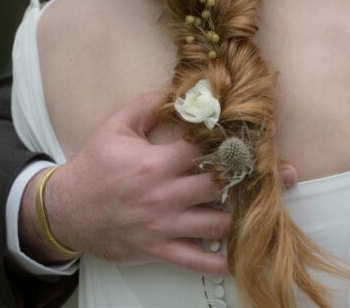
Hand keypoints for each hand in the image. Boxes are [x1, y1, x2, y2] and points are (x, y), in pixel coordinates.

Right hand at [20, 92, 298, 274]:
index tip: (260, 135)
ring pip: (216, 224)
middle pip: (220, 185)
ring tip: (272, 208)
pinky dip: (220, 262)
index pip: (205, 149)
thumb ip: (148, 105)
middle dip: (255, 179)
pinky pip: (194, 260)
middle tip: (285, 173)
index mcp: (156, 163)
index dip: (235, 141)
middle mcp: (164, 195)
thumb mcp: (115, 127)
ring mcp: (163, 225)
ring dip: (246, 217)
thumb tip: (182, 88)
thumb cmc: (93, 166)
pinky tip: (243, 257)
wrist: (64, 212)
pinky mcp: (158, 249)